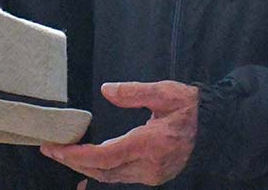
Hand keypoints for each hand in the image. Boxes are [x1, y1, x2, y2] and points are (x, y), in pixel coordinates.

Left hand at [40, 81, 197, 185]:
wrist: (216, 129)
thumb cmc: (191, 108)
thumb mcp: (165, 92)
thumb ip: (134, 92)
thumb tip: (107, 90)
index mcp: (149, 144)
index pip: (104, 155)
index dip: (77, 155)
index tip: (55, 148)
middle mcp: (148, 165)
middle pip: (102, 171)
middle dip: (74, 162)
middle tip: (51, 149)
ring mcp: (152, 175)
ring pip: (110, 177)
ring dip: (87, 167)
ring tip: (66, 154)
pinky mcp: (154, 176)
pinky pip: (121, 177)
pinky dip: (102, 169)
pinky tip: (90, 162)